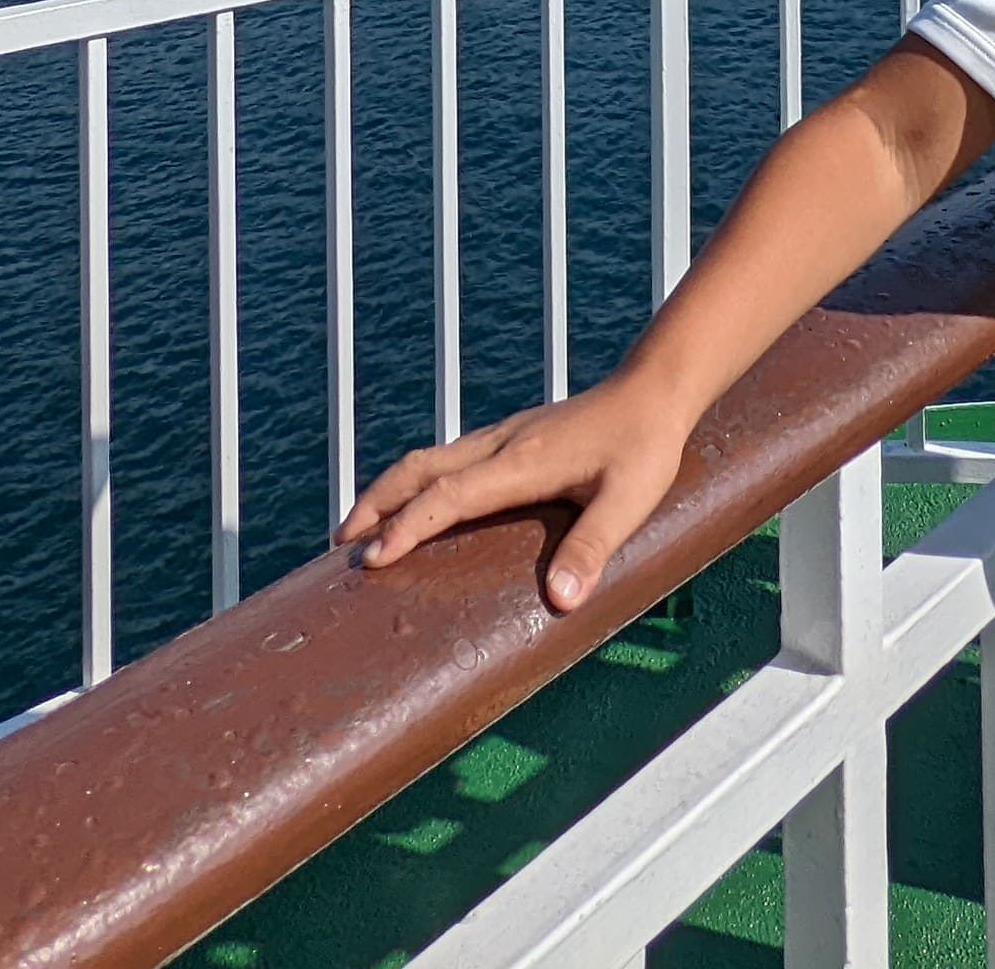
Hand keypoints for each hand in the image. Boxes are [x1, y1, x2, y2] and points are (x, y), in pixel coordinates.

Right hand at [336, 373, 695, 612]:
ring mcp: (501, 437)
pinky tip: (416, 503)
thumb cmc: (645, 447)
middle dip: (375, 505)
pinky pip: (445, 458)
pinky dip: (414, 482)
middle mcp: (500, 445)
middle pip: (418, 469)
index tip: (373, 559)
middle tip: (341, 546)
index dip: (408, 526)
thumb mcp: (629, 502)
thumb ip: (593, 547)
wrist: (653, 391)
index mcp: (521, 462)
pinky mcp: (509, 438)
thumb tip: (560, 601)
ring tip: (359, 528)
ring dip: (388, 490)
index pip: (449, 495)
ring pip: (427, 459)